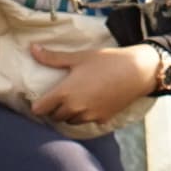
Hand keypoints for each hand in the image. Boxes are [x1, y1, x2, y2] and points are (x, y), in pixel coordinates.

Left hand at [36, 43, 167, 128]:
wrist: (137, 72)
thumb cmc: (107, 61)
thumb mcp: (78, 57)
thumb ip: (53, 58)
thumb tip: (32, 48)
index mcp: (65, 93)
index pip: (40, 109)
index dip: (37, 105)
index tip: (39, 99)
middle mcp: (75, 108)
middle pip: (54, 117)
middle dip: (53, 109)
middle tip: (56, 98)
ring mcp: (89, 116)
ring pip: (70, 121)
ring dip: (68, 114)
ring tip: (72, 101)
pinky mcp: (102, 119)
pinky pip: (87, 122)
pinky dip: (85, 116)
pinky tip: (90, 104)